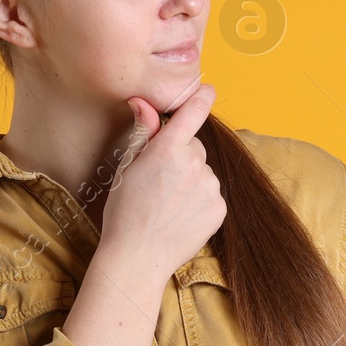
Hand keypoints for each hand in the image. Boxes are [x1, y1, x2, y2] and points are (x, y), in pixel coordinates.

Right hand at [99, 77, 225, 283]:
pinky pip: (211, 194)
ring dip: (191, 180)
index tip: (209, 89)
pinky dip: (199, 200)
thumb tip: (143, 102)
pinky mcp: (220, 208)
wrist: (138, 256)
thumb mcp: (127, 167)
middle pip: (195, 147)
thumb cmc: (125, 211)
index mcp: (168, 149)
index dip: (201, 98)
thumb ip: (143, 132)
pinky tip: (180, 215)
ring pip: (203, 172)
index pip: (193, 113)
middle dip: (181, 156)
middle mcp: (195, 164)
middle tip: (159, 180)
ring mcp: (210, 187)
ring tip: (167, 203)